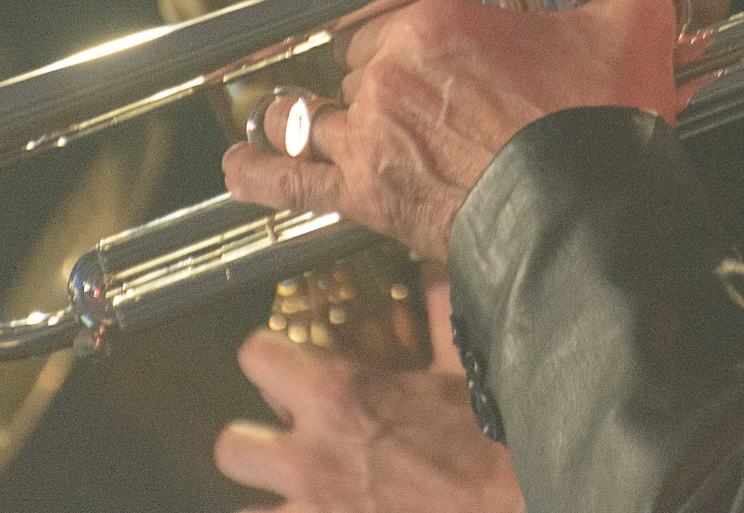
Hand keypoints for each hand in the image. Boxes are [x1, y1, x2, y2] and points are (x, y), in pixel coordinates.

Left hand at [214, 272, 522, 512]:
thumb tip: (432, 255)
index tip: (287, 360)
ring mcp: (313, 510)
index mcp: (338, 395)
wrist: (512, 507)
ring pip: (245, 507)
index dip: (268, 354)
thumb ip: (436, 306)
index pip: (255, 356)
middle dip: (255, 440)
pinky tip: (321, 509)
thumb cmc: (489, 447)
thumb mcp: (461, 365)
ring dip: (270, 495)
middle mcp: (310, 456)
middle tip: (290, 437)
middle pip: (231, 445)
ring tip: (301, 488)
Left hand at [226, 0, 711, 259]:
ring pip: (312, 109)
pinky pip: (293, 181)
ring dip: (300, 110)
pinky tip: (238, 163)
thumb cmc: (600, 122)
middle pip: (354, 54)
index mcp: (438, 17)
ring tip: (291, 110)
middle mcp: (390, 68)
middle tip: (377, 75)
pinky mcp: (366, 195)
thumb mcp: (629, 30)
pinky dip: (261, 172)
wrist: (584, 216)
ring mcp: (372, 133)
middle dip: (363, 65)